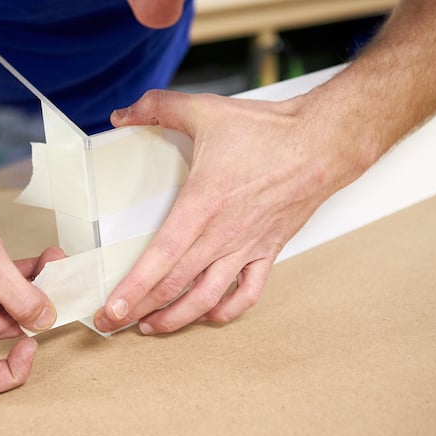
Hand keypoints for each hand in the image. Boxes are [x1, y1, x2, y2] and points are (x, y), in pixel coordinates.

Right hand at [0, 172, 60, 398]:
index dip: (12, 374)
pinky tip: (41, 260)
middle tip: (61, 286)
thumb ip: (21, 296)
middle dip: (33, 314)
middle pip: (0, 338)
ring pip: (5, 311)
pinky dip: (19, 279)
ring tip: (54, 263)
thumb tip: (46, 320)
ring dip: (31, 291)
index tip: (33, 345)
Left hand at [94, 89, 365, 334]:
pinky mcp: (268, 252)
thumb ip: (158, 108)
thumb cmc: (268, 131)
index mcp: (202, 203)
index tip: (112, 310)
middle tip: (112, 324)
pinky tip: (207, 317)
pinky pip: (248, 294)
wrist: (324, 143)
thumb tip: (122, 114)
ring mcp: (247, 248)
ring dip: (177, 318)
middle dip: (140, 310)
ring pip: (208, 298)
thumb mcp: (205, 110)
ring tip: (150, 327)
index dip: (134, 288)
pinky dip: (226, 312)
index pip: (161, 257)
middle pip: (176, 285)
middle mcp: (223, 234)